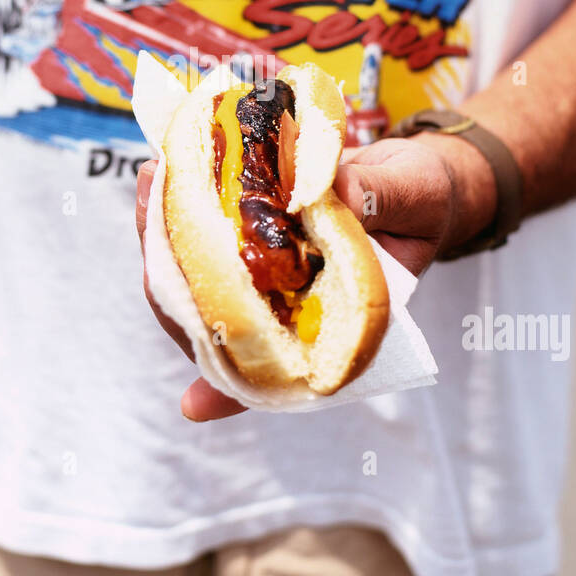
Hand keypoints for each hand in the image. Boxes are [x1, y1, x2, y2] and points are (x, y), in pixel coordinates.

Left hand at [135, 134, 493, 420]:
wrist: (416, 177)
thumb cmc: (422, 199)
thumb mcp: (415, 196)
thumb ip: (376, 197)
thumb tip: (326, 191)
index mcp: (330, 323)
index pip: (276, 368)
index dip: (231, 391)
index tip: (194, 406)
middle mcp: (287, 309)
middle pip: (214, 319)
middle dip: (174, 275)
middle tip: (154, 212)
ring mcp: (262, 276)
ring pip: (194, 278)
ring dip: (164, 232)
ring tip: (152, 177)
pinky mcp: (248, 237)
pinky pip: (200, 234)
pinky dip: (178, 205)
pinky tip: (163, 169)